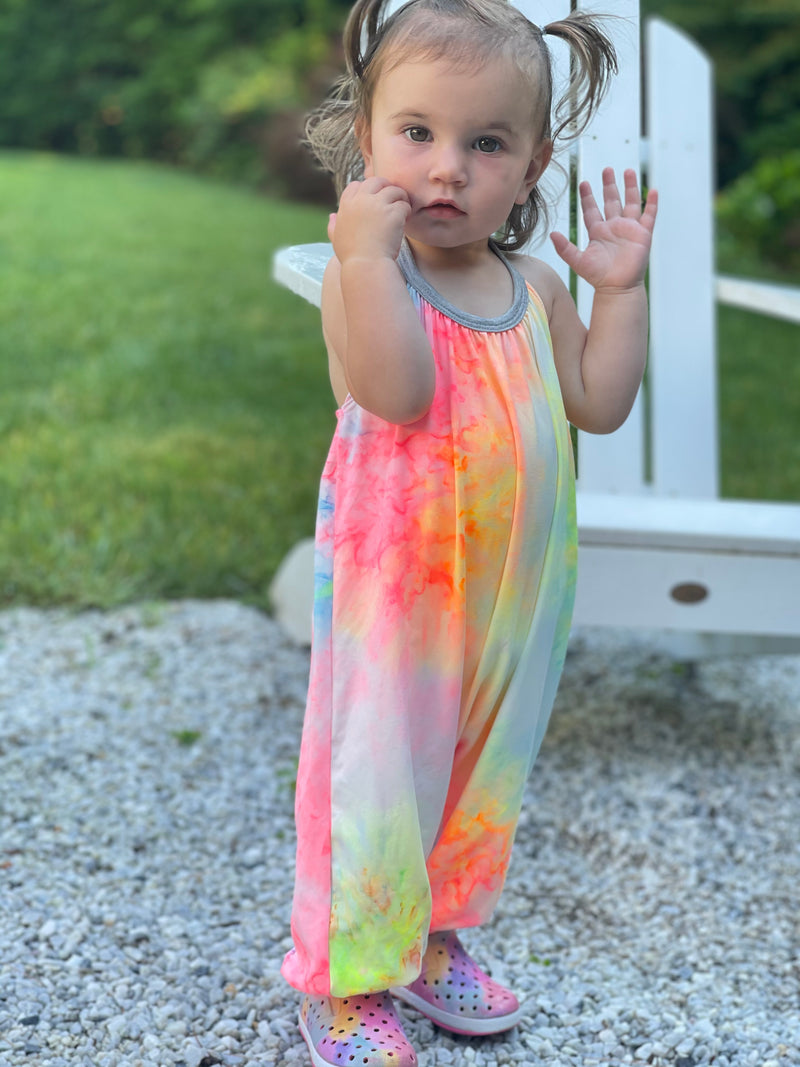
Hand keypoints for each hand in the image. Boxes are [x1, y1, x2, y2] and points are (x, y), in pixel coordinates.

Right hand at [328, 177, 411, 264]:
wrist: (366, 266)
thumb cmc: (352, 257)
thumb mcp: (337, 239)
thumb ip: (334, 225)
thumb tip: (332, 216)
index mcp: (347, 205)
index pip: (356, 185)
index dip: (366, 190)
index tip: (374, 200)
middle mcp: (361, 201)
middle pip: (376, 181)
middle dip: (386, 187)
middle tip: (393, 199)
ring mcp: (378, 205)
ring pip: (394, 190)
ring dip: (400, 198)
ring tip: (402, 209)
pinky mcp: (393, 213)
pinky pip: (404, 205)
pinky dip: (407, 211)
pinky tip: (405, 220)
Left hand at [551, 168, 657, 292]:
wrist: (618, 288)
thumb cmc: (598, 277)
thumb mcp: (578, 261)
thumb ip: (565, 248)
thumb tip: (552, 234)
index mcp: (598, 232)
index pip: (591, 210)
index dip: (587, 197)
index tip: (583, 183)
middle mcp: (614, 227)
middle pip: (611, 201)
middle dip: (609, 185)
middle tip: (606, 170)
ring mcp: (629, 229)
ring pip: (631, 203)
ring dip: (630, 187)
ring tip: (628, 171)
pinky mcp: (643, 234)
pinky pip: (649, 215)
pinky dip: (652, 203)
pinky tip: (652, 191)